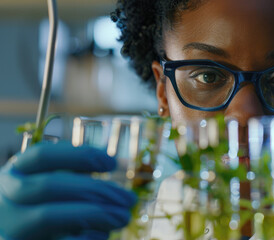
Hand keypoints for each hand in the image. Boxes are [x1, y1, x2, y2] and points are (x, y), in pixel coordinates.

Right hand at [0, 142, 135, 239]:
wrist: (22, 236)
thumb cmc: (43, 208)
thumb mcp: (51, 186)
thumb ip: (73, 174)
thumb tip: (109, 164)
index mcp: (15, 173)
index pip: (42, 155)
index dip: (79, 155)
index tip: (111, 162)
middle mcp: (5, 198)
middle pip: (49, 185)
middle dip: (95, 190)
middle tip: (128, 199)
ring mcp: (8, 227)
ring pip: (48, 215)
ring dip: (94, 214)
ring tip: (124, 216)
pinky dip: (84, 237)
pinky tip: (102, 234)